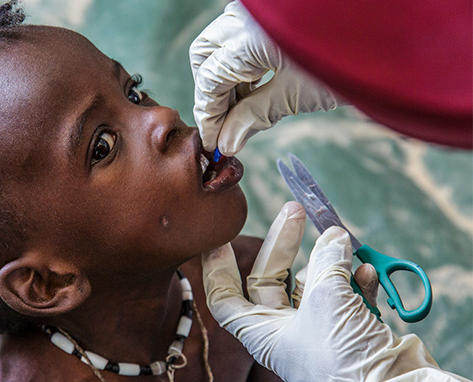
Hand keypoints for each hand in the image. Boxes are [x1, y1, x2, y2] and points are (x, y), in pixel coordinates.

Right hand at [190, 1, 341, 155]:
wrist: (399, 31)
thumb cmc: (353, 57)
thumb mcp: (296, 93)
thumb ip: (254, 116)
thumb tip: (227, 142)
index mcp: (247, 34)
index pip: (209, 80)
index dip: (209, 116)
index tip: (213, 144)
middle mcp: (246, 14)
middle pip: (205, 55)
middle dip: (211, 92)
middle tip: (225, 125)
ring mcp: (259, 10)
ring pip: (221, 44)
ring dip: (226, 79)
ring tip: (244, 112)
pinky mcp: (272, 13)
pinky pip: (242, 37)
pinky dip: (244, 64)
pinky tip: (257, 88)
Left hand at [202, 202, 472, 381]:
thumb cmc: (345, 358)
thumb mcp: (327, 299)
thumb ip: (327, 261)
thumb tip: (335, 236)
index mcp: (262, 332)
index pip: (225, 298)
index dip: (218, 268)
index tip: (219, 238)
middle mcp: (284, 331)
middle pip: (271, 279)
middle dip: (284, 244)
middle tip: (296, 210)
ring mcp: (317, 330)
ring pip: (312, 284)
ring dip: (329, 261)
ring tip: (342, 239)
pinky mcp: (348, 330)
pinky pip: (344, 297)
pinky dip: (354, 281)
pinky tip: (366, 270)